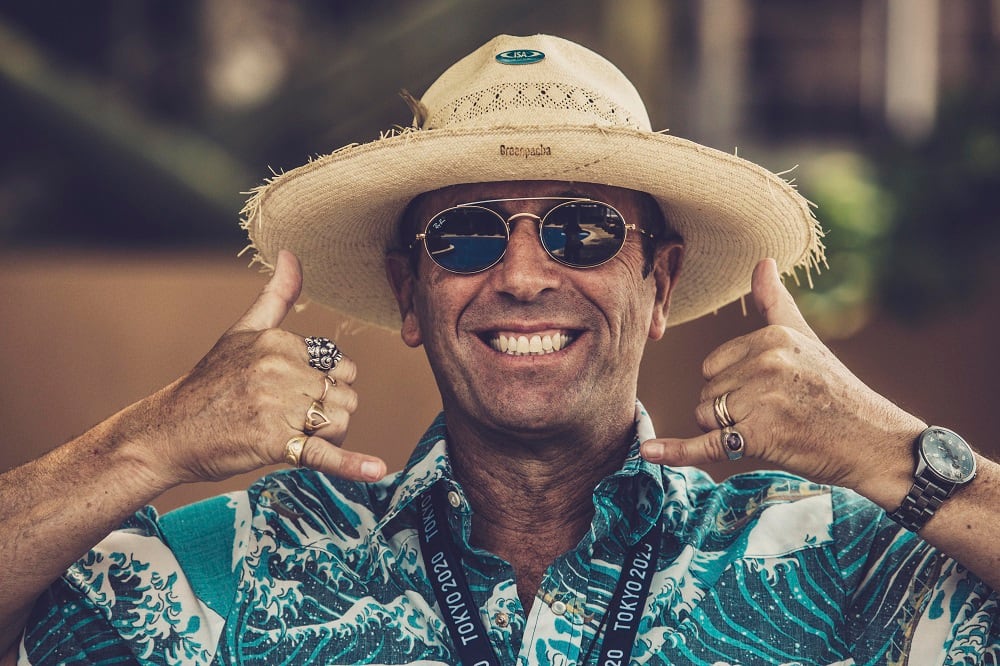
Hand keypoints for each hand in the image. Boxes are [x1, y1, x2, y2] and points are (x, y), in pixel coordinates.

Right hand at [134, 250, 385, 488]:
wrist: (167, 431)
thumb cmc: (209, 383)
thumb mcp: (242, 330)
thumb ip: (276, 295)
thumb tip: (291, 253)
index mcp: (279, 341)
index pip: (339, 364)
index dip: (328, 383)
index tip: (299, 392)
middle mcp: (280, 369)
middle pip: (345, 393)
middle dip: (330, 409)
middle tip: (296, 418)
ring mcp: (278, 405)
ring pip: (341, 419)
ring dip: (328, 434)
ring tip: (294, 435)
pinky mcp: (275, 441)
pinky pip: (324, 452)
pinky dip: (352, 464)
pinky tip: (376, 471)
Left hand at [641, 258, 924, 496]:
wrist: (873, 441)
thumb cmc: (835, 393)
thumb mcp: (805, 340)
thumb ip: (776, 303)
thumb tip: (763, 261)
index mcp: (772, 337)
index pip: (713, 366)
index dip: (732, 386)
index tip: (769, 393)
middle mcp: (766, 362)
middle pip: (708, 393)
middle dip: (730, 411)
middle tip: (775, 415)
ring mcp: (763, 399)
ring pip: (707, 418)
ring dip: (730, 431)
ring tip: (774, 429)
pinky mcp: (761, 436)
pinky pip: (706, 445)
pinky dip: (676, 452)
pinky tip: (648, 453)